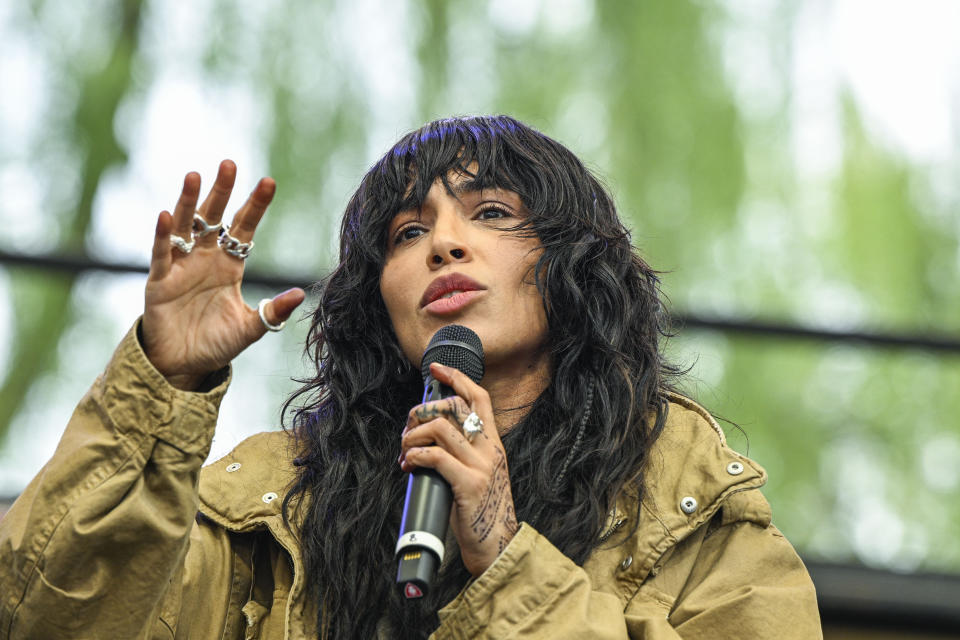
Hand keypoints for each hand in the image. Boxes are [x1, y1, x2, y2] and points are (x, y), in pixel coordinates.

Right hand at [143, 160, 304, 389]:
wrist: (183, 365)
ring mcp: (181, 267)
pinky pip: (162, 253)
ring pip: (185, 227)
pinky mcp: (159, 281)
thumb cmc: (216, 343)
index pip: (244, 228)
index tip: (269, 181)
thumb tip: (299, 295)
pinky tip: (166, 215)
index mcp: (230, 265)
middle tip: (229, 164)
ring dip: (188, 201)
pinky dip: (163, 234)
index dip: (255, 205)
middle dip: (221, 191)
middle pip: (214, 218)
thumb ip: (272, 313)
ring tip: (194, 175)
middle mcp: (205, 258)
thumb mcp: (249, 328)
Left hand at [398, 363, 518, 576]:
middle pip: (453, 407)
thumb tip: (430, 437)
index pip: (479, 398)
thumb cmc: (480, 511)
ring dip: (413, 436)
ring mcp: (480, 466)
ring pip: (440, 428)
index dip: (457, 378)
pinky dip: (416, 455)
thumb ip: (464, 453)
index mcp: (493, 443)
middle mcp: (489, 449)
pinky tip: (409, 465)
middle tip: (407, 432)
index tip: (436, 368)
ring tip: (405, 452)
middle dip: (421, 413)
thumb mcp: (479, 473)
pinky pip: (436, 456)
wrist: (496, 545)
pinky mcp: (469, 484)